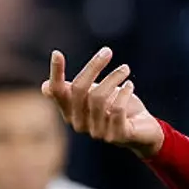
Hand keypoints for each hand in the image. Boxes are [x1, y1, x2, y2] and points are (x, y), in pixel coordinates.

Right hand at [42, 49, 163, 156]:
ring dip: (114, 77)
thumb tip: (44, 88)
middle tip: (107, 52)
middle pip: (79, 89)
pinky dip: (124, 93)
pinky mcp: (116, 136)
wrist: (144, 131)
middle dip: (94, 66)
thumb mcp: (94, 95)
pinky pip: (116, 109)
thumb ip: (74, 90)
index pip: (56, 92)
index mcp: (70, 112)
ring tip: (125, 69)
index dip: (55, 74)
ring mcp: (97, 133)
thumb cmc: (115, 108)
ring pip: (98, 97)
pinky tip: (130, 85)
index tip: (57, 53)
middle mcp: (79, 124)